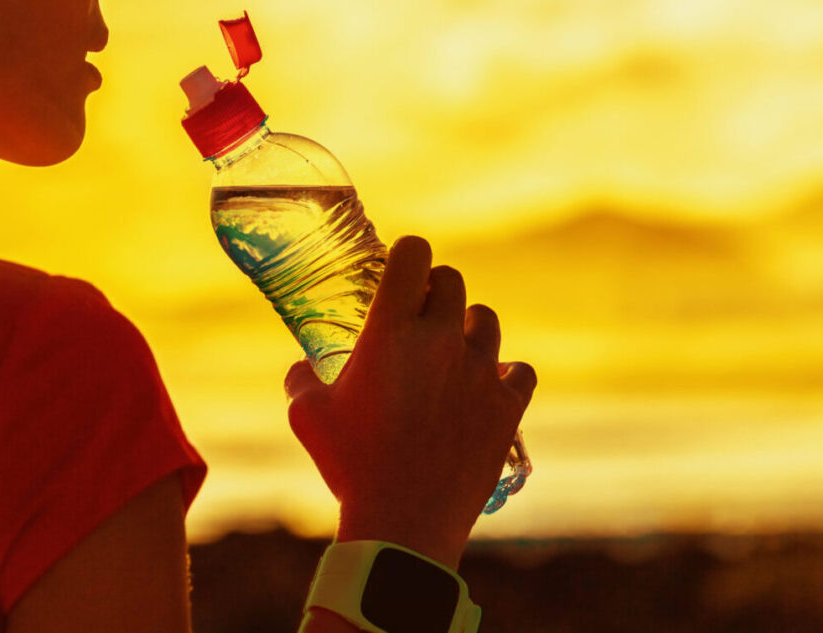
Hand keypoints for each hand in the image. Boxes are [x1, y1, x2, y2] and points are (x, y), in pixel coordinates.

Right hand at [285, 235, 536, 568]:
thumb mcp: (306, 416)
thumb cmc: (349, 466)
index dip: (407, 255)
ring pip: (486, 321)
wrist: (404, 522)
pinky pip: (520, 372)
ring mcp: (481, 373)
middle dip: (433, 291)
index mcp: (391, 331)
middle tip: (418, 317)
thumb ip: (301, 379)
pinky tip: (488, 387)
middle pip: (451, 281)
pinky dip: (506, 376)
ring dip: (467, 328)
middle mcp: (441, 341)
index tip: (400, 270)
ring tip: (451, 354)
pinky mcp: (508, 408)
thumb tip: (302, 368)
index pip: (413, 253)